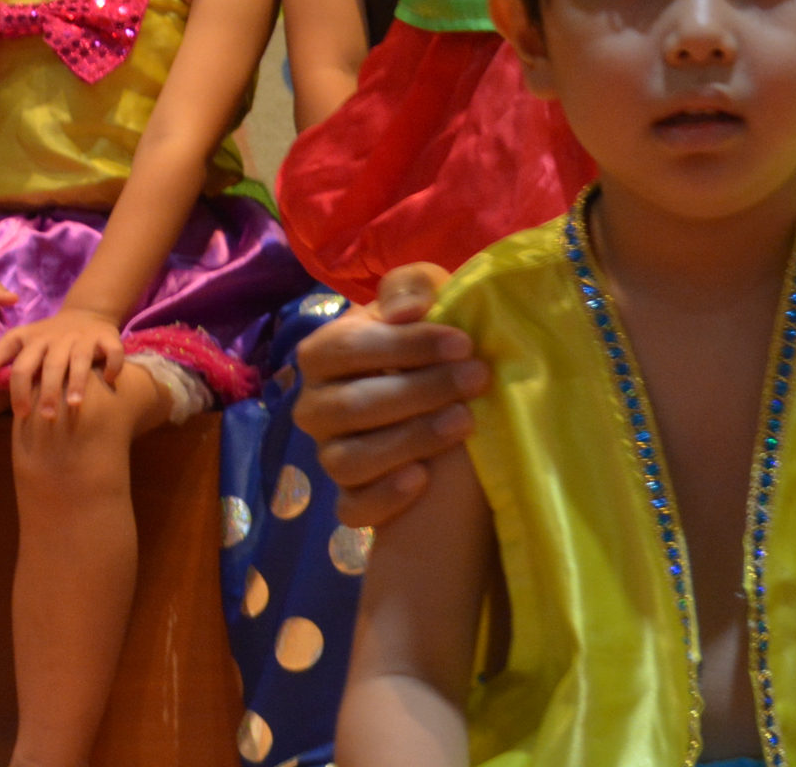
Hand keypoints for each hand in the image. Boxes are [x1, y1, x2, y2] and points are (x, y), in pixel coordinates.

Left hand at [0, 305, 123, 418]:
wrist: (86, 313)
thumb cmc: (47, 337)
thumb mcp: (19, 342)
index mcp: (33, 340)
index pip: (21, 366)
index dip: (19, 391)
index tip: (22, 414)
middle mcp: (58, 338)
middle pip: (50, 366)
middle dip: (48, 392)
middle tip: (47, 417)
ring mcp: (84, 337)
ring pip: (80, 360)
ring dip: (77, 382)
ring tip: (74, 405)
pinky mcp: (107, 336)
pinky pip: (113, 351)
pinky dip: (113, 366)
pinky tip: (109, 381)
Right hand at [293, 263, 484, 527]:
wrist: (458, 403)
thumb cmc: (437, 345)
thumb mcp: (432, 304)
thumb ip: (414, 287)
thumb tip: (408, 308)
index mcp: (328, 353)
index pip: (345, 349)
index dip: (403, 346)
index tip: (463, 343)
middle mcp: (318, 406)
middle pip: (348, 406)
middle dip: (419, 391)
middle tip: (477, 380)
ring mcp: (331, 455)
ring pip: (348, 460)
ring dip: (409, 440)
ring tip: (464, 423)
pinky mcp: (352, 498)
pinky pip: (352, 508)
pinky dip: (384, 497)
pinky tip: (421, 480)